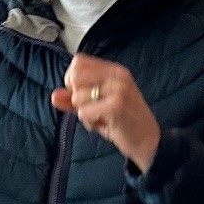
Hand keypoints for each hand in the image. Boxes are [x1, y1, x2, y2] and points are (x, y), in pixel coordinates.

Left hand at [53, 54, 161, 170]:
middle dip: (75, 96)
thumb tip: (54, 96)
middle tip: (91, 108)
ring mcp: (118, 89)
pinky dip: (89, 122)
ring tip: (100, 118)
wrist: (148, 142)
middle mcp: (117, 75)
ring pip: (77, 96)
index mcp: (114, 70)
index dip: (72, 80)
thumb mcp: (95, 107)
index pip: (78, 61)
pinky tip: (104, 125)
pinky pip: (83, 112)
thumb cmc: (121, 123)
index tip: (83, 95)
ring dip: (83, 113)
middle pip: (75, 75)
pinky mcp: (116, 106)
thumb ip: (74, 100)